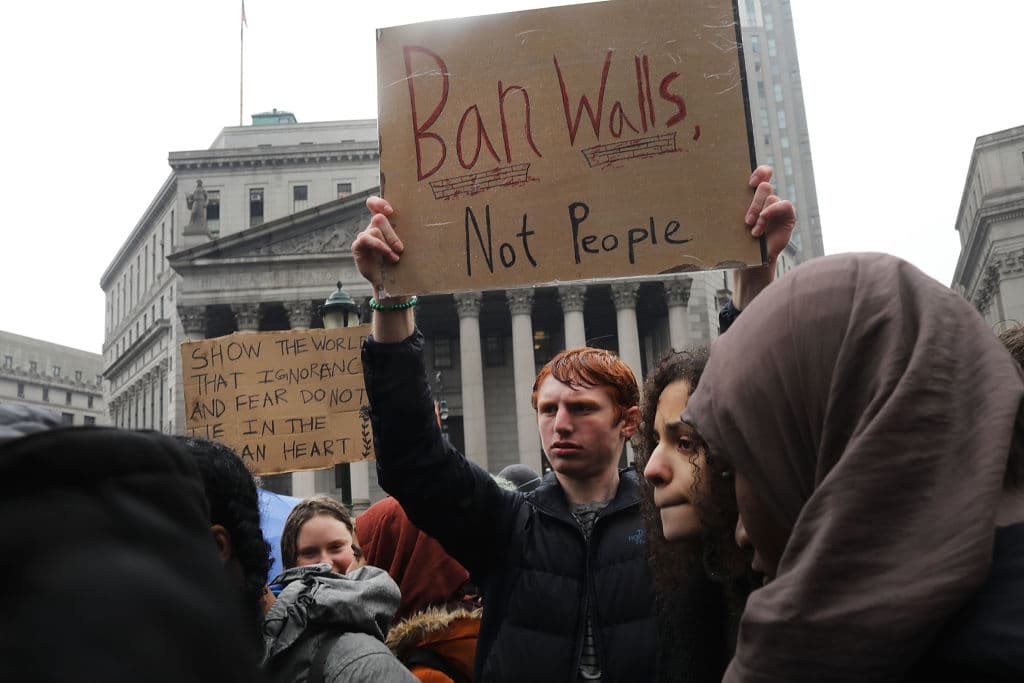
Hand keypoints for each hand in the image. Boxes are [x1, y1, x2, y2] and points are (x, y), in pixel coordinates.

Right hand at [352, 196, 403, 295]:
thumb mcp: (407, 247)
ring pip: (375, 229)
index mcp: (385, 224)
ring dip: (387, 244)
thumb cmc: (402, 263)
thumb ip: (408, 234)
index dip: (379, 203)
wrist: (392, 284)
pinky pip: (366, 239)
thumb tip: (427, 223)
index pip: (374, 204)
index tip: (390, 211)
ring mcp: (365, 236)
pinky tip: (387, 255)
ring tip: (395, 258)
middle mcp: (373, 228)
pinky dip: (378, 246)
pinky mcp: (358, 246)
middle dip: (392, 234)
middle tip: (401, 249)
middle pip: (379, 218)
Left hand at [735, 166, 796, 308]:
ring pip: (771, 198)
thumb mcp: (728, 223)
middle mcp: (766, 198)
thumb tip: (701, 197)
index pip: (762, 173)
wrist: (750, 261)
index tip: (750, 182)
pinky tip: (762, 226)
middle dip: (754, 203)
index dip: (760, 172)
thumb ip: (725, 209)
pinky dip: (772, 212)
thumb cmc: (736, 240)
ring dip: (760, 215)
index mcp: (752, 195)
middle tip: (745, 220)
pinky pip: (785, 205)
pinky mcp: (787, 216)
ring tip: (753, 231)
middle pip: (764, 187)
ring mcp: (777, 207)